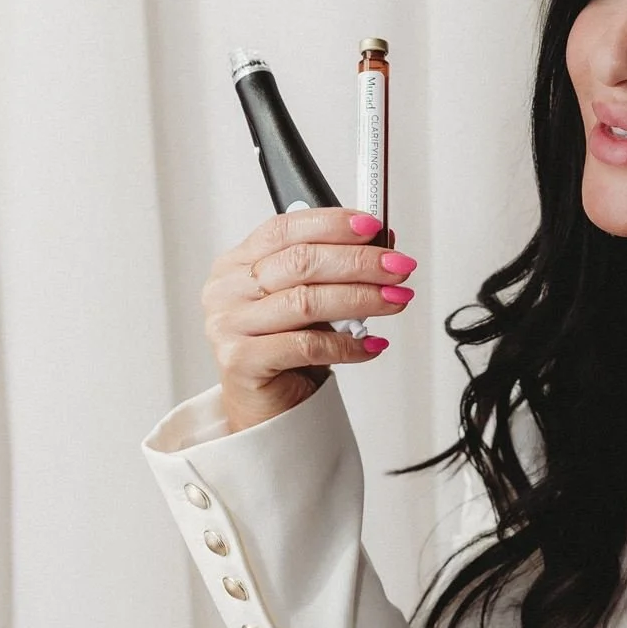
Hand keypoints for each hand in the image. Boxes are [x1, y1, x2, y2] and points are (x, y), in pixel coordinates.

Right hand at [202, 209, 416, 432]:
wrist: (268, 404)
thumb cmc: (287, 347)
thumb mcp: (310, 298)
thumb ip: (336, 268)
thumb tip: (383, 242)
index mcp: (238, 263)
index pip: (285, 229)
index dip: (332, 223)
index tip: (373, 227)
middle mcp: (228, 290)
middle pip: (301, 262)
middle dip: (359, 262)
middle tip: (398, 267)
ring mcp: (230, 325)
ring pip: (306, 302)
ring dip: (362, 299)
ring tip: (396, 300)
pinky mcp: (241, 361)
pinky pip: (306, 346)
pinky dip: (347, 345)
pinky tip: (371, 344)